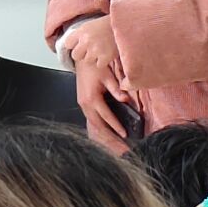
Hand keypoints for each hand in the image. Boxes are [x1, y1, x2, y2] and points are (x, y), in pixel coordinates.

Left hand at [63, 16, 118, 70]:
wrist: (127, 23)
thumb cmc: (109, 23)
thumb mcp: (92, 24)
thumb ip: (82, 33)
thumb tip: (73, 44)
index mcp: (82, 30)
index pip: (67, 44)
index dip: (74, 46)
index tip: (79, 46)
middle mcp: (86, 40)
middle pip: (75, 55)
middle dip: (82, 54)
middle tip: (90, 51)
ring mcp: (95, 49)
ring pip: (87, 61)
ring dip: (93, 58)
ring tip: (101, 50)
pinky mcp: (105, 57)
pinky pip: (99, 65)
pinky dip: (103, 62)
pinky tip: (108, 54)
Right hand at [65, 18, 125, 144]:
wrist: (81, 59)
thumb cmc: (94, 66)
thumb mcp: (107, 76)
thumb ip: (116, 89)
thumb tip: (126, 99)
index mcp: (91, 98)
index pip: (106, 116)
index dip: (116, 126)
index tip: (125, 134)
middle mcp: (85, 104)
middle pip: (98, 126)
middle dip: (109, 138)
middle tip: (121, 147)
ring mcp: (83, 105)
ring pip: (94, 124)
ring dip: (104, 135)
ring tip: (115, 144)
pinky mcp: (83, 104)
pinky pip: (91, 119)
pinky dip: (99, 128)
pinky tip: (107, 134)